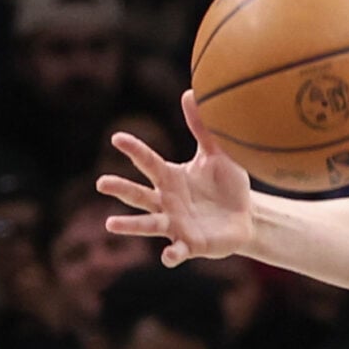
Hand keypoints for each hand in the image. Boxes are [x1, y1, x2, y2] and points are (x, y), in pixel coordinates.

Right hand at [97, 90, 255, 265]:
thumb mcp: (217, 155)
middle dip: (120, 189)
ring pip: (148, 225)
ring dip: (130, 225)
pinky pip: (178, 251)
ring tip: (110, 224)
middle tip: (101, 183)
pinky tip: (168, 256)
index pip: (148, 162)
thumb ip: (202, 129)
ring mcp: (175, 225)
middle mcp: (166, 202)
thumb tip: (191, 92)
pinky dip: (172, 255)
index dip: (134, 151)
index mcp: (170, 178)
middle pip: (139, 194)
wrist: (246, 217)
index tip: (117, 138)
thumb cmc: (227, 186)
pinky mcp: (190, 244)